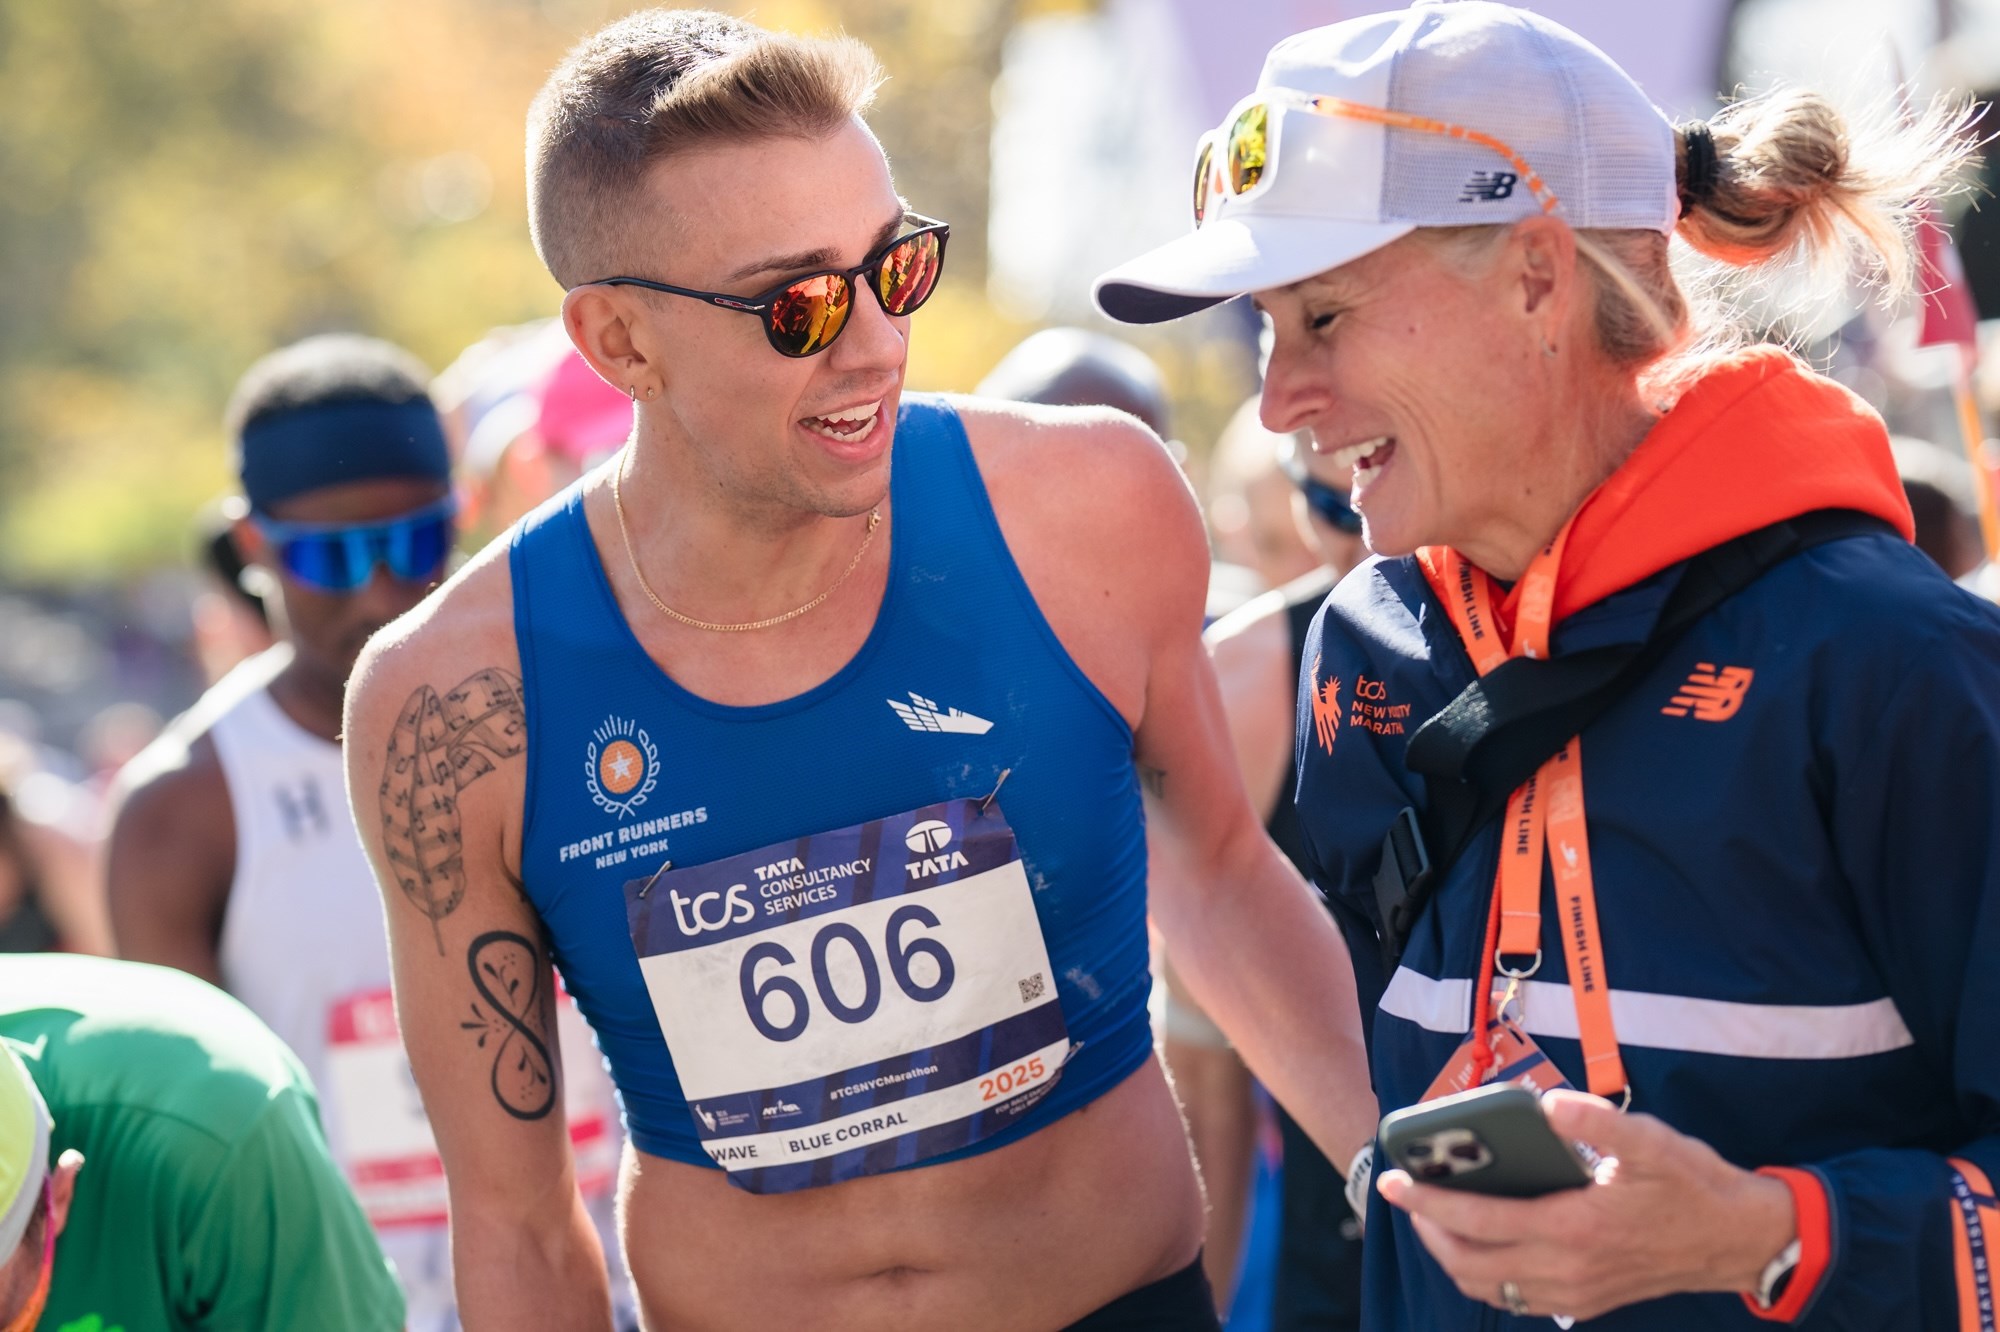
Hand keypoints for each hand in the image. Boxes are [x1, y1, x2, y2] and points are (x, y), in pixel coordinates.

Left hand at [1376, 1089, 1795, 1320]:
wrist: (1740, 1240)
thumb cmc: (1693, 1186)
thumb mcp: (1652, 1143)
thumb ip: (1597, 1121)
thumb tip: (1547, 1105)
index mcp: (1574, 1228)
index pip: (1478, 1222)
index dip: (1427, 1203)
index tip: (1393, 1180)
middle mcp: (1567, 1269)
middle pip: (1469, 1264)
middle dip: (1427, 1230)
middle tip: (1408, 1195)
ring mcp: (1575, 1293)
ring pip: (1488, 1289)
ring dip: (1452, 1255)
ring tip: (1437, 1215)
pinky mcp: (1585, 1301)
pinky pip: (1517, 1298)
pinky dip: (1485, 1274)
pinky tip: (1483, 1239)